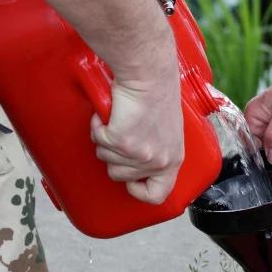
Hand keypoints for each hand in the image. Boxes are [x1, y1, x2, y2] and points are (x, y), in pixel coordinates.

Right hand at [91, 77, 183, 204]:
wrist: (148, 75)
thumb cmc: (157, 95)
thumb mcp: (167, 133)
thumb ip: (156, 152)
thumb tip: (138, 166)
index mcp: (172, 160)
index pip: (157, 195)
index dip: (139, 191)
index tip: (130, 180)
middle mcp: (157, 161)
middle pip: (120, 176)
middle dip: (114, 155)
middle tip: (123, 133)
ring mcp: (139, 153)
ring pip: (105, 158)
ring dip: (106, 139)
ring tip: (120, 119)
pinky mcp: (121, 141)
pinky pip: (98, 139)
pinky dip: (99, 125)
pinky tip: (111, 114)